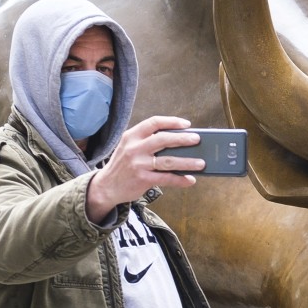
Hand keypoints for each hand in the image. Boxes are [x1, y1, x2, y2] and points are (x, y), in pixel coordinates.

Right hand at [85, 116, 204, 222]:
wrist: (106, 186)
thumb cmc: (124, 164)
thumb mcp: (129, 147)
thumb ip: (147, 142)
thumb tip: (179, 141)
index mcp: (132, 136)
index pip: (153, 123)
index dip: (171, 122)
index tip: (186, 124)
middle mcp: (134, 148)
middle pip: (163, 139)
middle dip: (183, 139)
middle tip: (197, 140)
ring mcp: (138, 164)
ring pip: (168, 161)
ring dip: (187, 162)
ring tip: (201, 163)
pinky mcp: (142, 179)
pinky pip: (166, 178)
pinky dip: (180, 180)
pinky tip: (190, 180)